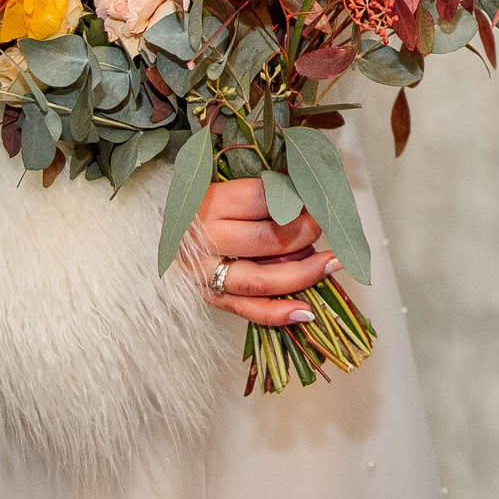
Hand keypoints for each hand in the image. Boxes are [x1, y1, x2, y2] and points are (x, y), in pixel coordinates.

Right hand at [185, 175, 340, 326]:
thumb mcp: (229, 184)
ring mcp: (205, 273)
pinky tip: (307, 312)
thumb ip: (267, 188)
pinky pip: (249, 311)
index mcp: (211, 202)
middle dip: (305, 234)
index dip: (295, 199)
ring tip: (332, 264)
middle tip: (322, 226)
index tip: (314, 197)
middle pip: (266, 240)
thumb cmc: (208, 204)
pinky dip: (280, 314)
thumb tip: (311, 187)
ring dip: (303, 274)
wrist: (167, 230)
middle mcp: (206, 239)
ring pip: (261, 280)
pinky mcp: (211, 298)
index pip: (262, 198)